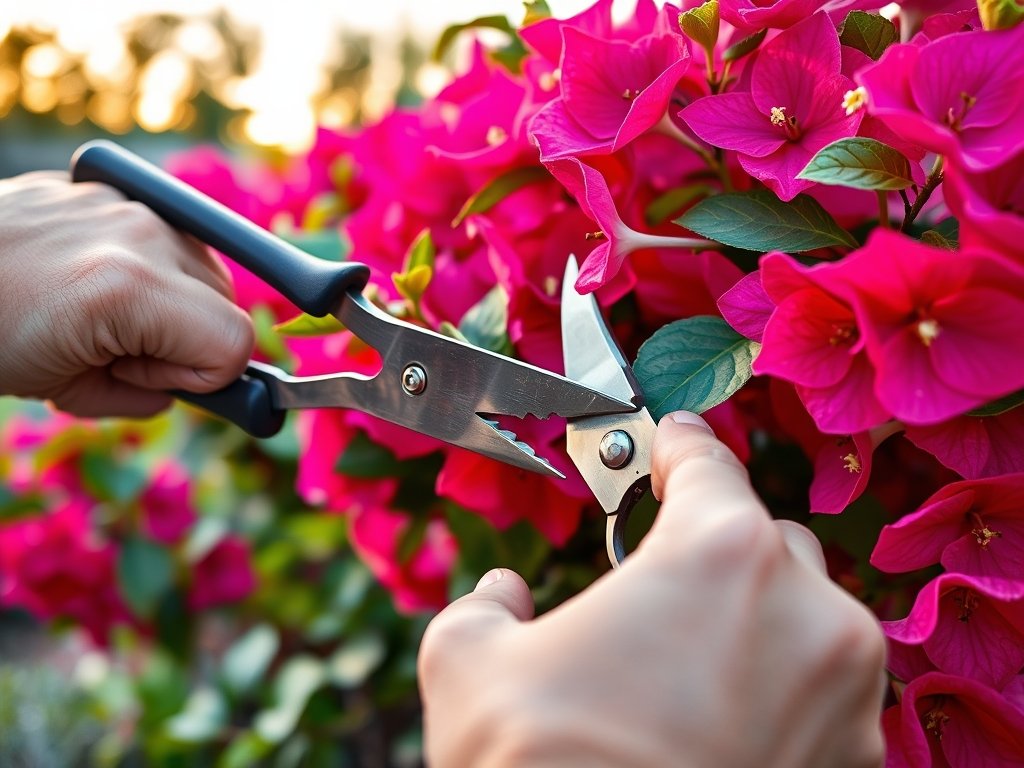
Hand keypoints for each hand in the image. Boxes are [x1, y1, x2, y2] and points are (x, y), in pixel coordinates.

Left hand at [0, 171, 252, 416]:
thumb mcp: (72, 389)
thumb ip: (149, 392)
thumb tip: (192, 383)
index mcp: (131, 287)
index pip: (234, 343)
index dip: (203, 378)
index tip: (145, 379)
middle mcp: (142, 231)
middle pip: (226, 302)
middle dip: (189, 339)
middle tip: (115, 350)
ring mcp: (126, 201)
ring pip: (204, 268)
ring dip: (175, 301)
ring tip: (100, 311)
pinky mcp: (109, 186)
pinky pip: (167, 237)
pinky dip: (149, 266)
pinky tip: (90, 276)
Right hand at [418, 412, 885, 767]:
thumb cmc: (540, 766)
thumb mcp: (468, 664)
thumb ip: (485, 606)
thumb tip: (502, 597)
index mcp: (720, 555)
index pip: (708, 462)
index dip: (677, 446)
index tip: (667, 443)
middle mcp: (808, 613)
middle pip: (765, 541)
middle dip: (713, 549)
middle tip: (656, 587)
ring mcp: (847, 695)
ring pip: (807, 617)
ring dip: (755, 623)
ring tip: (684, 670)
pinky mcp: (859, 763)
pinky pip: (824, 696)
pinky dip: (781, 695)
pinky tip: (718, 729)